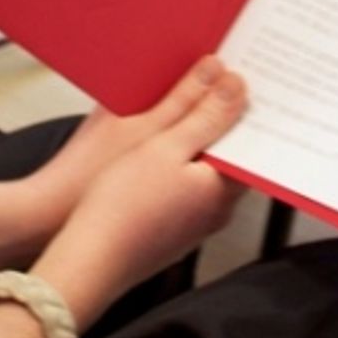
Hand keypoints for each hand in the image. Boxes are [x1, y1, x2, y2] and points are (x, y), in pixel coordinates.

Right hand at [27, 56, 238, 231]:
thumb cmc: (122, 204)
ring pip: (203, 173)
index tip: (234, 76)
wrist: (87, 261)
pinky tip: (152, 150)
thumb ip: (202, 114)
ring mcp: (191, 225)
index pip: (250, 142)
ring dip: (196, 142)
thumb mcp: (163, 145)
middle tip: (207, 82)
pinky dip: (176, 165)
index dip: (241, 107)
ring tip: (177, 107)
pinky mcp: (166, 231)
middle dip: (218, 120)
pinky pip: (182, 189)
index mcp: (222, 189)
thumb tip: (237, 85)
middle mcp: (215, 212)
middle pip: (227, 156)